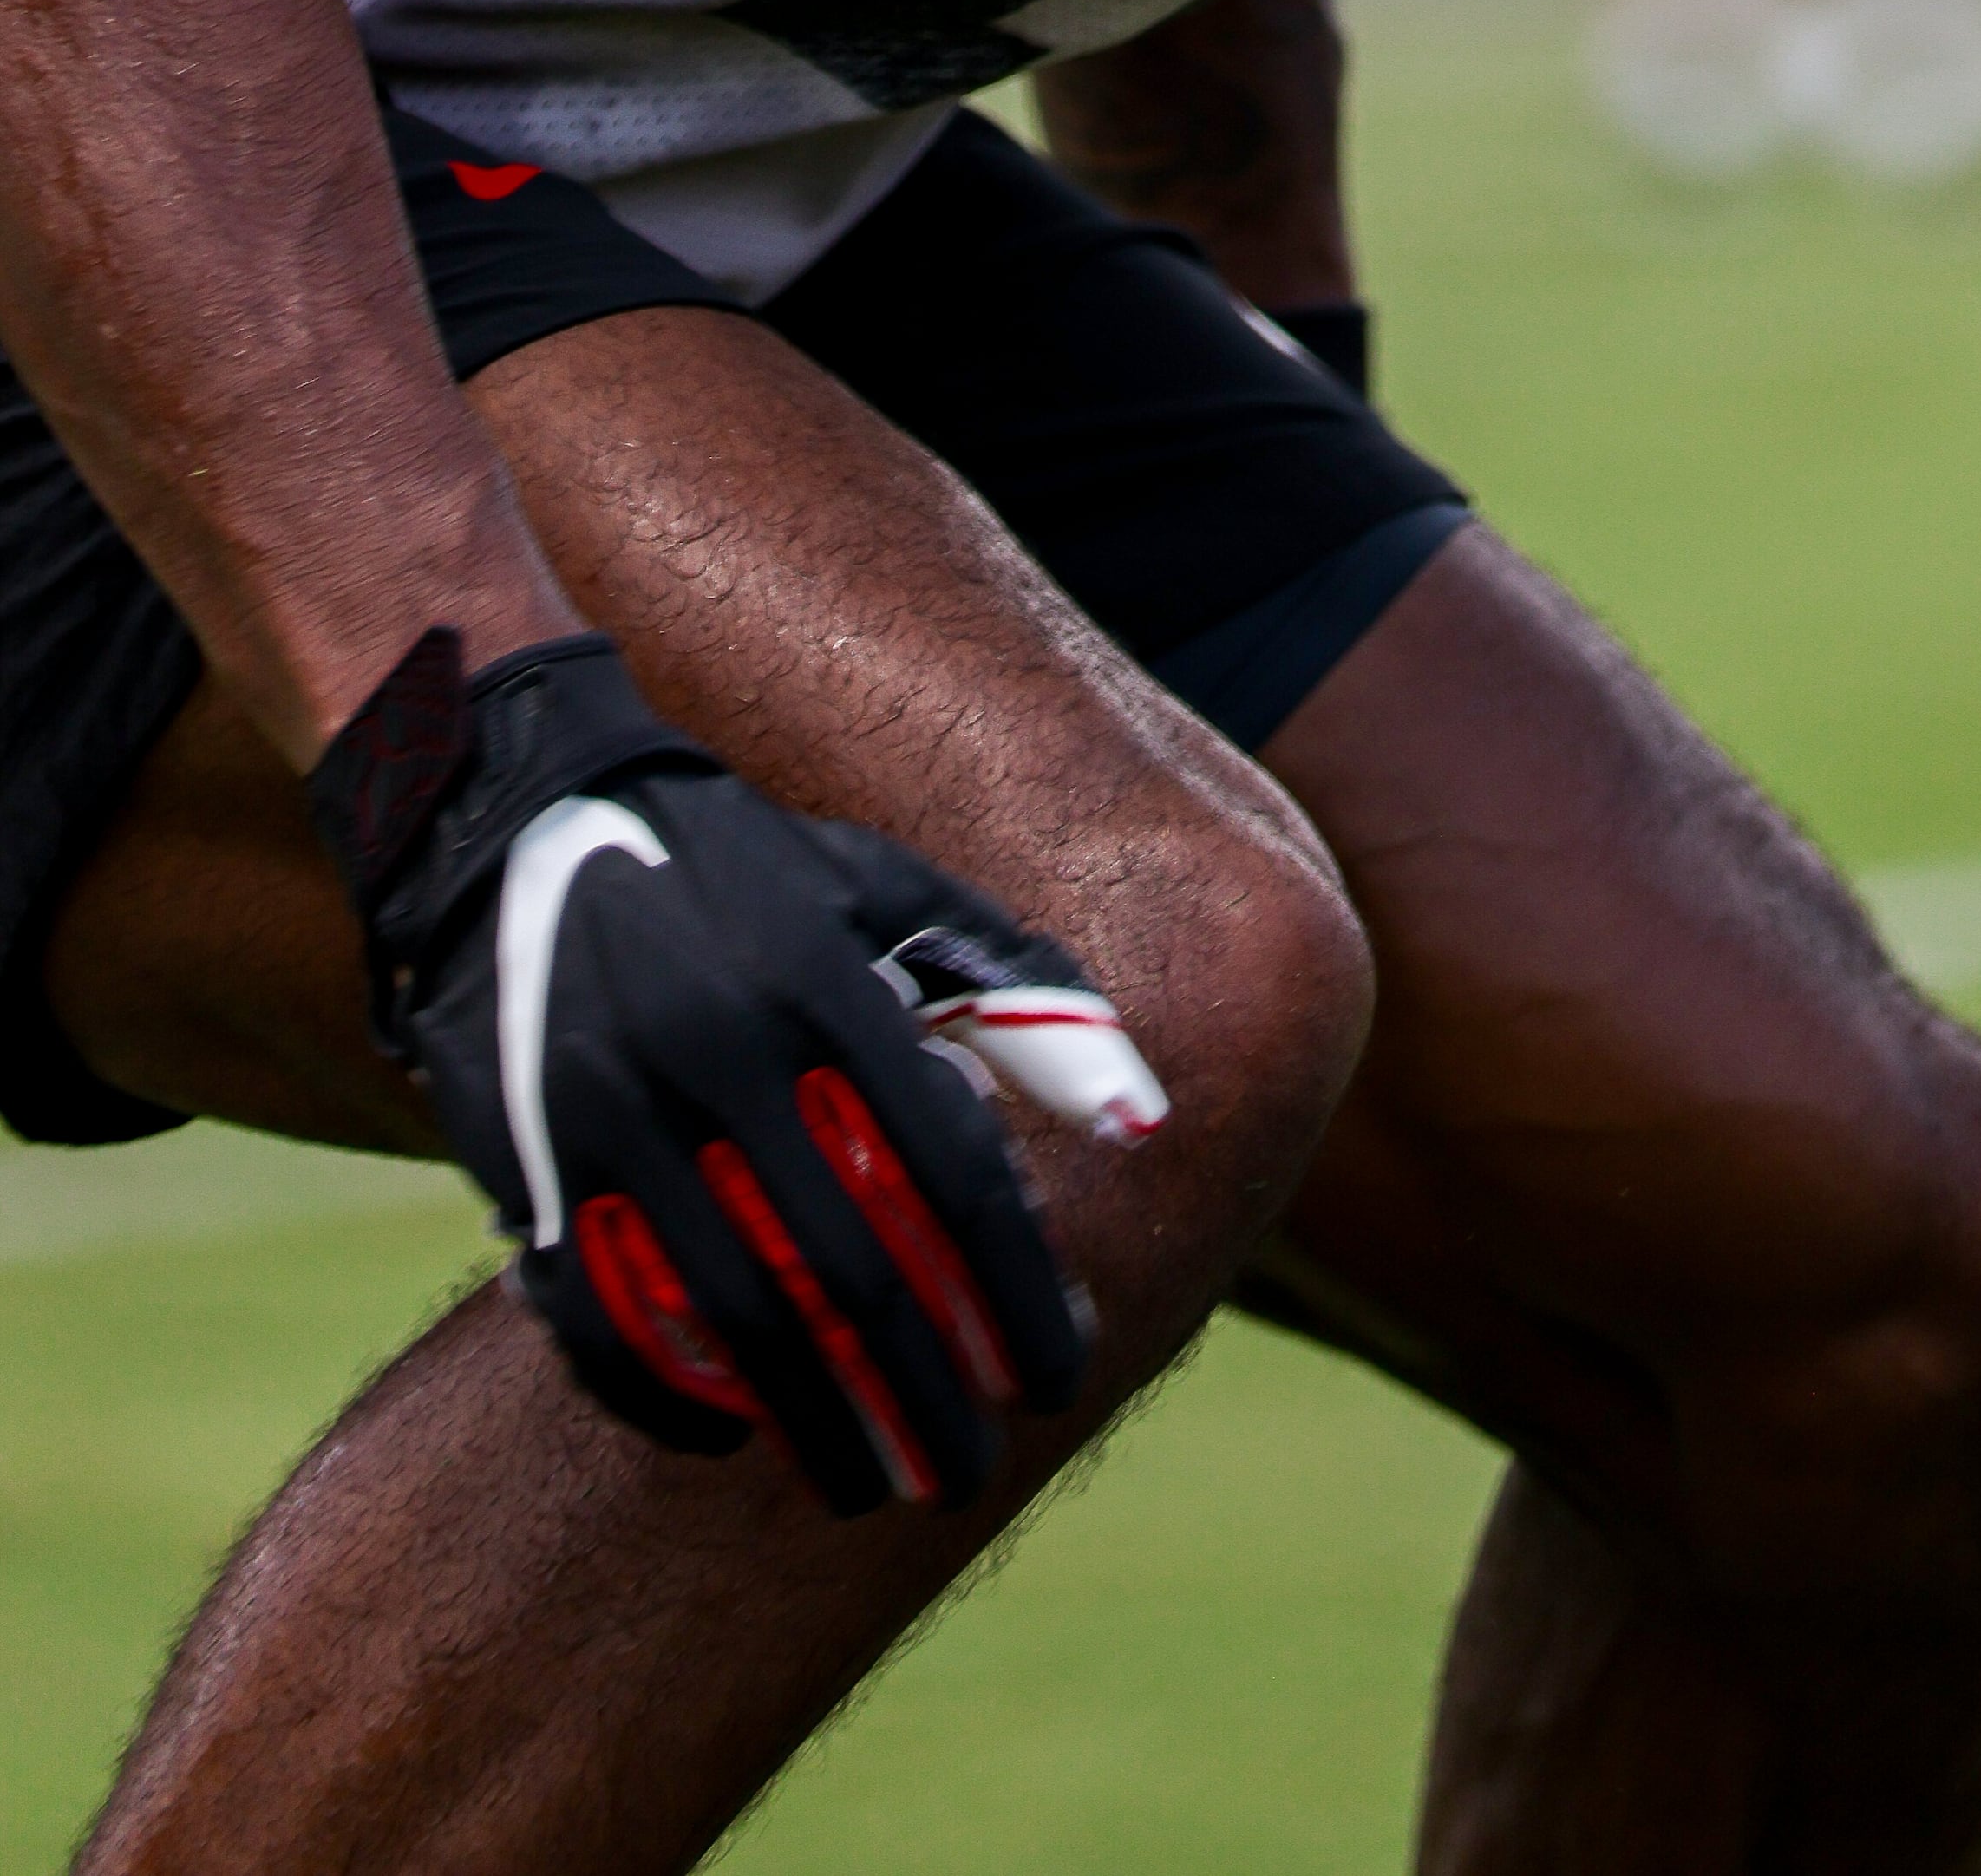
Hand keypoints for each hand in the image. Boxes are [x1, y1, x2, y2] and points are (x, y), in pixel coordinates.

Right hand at [309, 627, 1164, 1513]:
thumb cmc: (743, 866)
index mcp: (822, 984)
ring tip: (873, 1489)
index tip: (1056, 1379)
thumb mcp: (886, 890)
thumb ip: (1019, 991)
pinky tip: (739, 1436)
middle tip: (971, 1475)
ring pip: (734, 1320)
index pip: (949, 1173)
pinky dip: (672, 1396)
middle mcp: (719, 1052)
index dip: (1015, 1288)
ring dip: (815, 1424)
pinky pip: (602, 1324)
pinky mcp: (525, 1164)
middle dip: (926, 1393)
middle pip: (849, 1270)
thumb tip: (1141, 1119)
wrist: (516, 814)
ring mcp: (612, 1115)